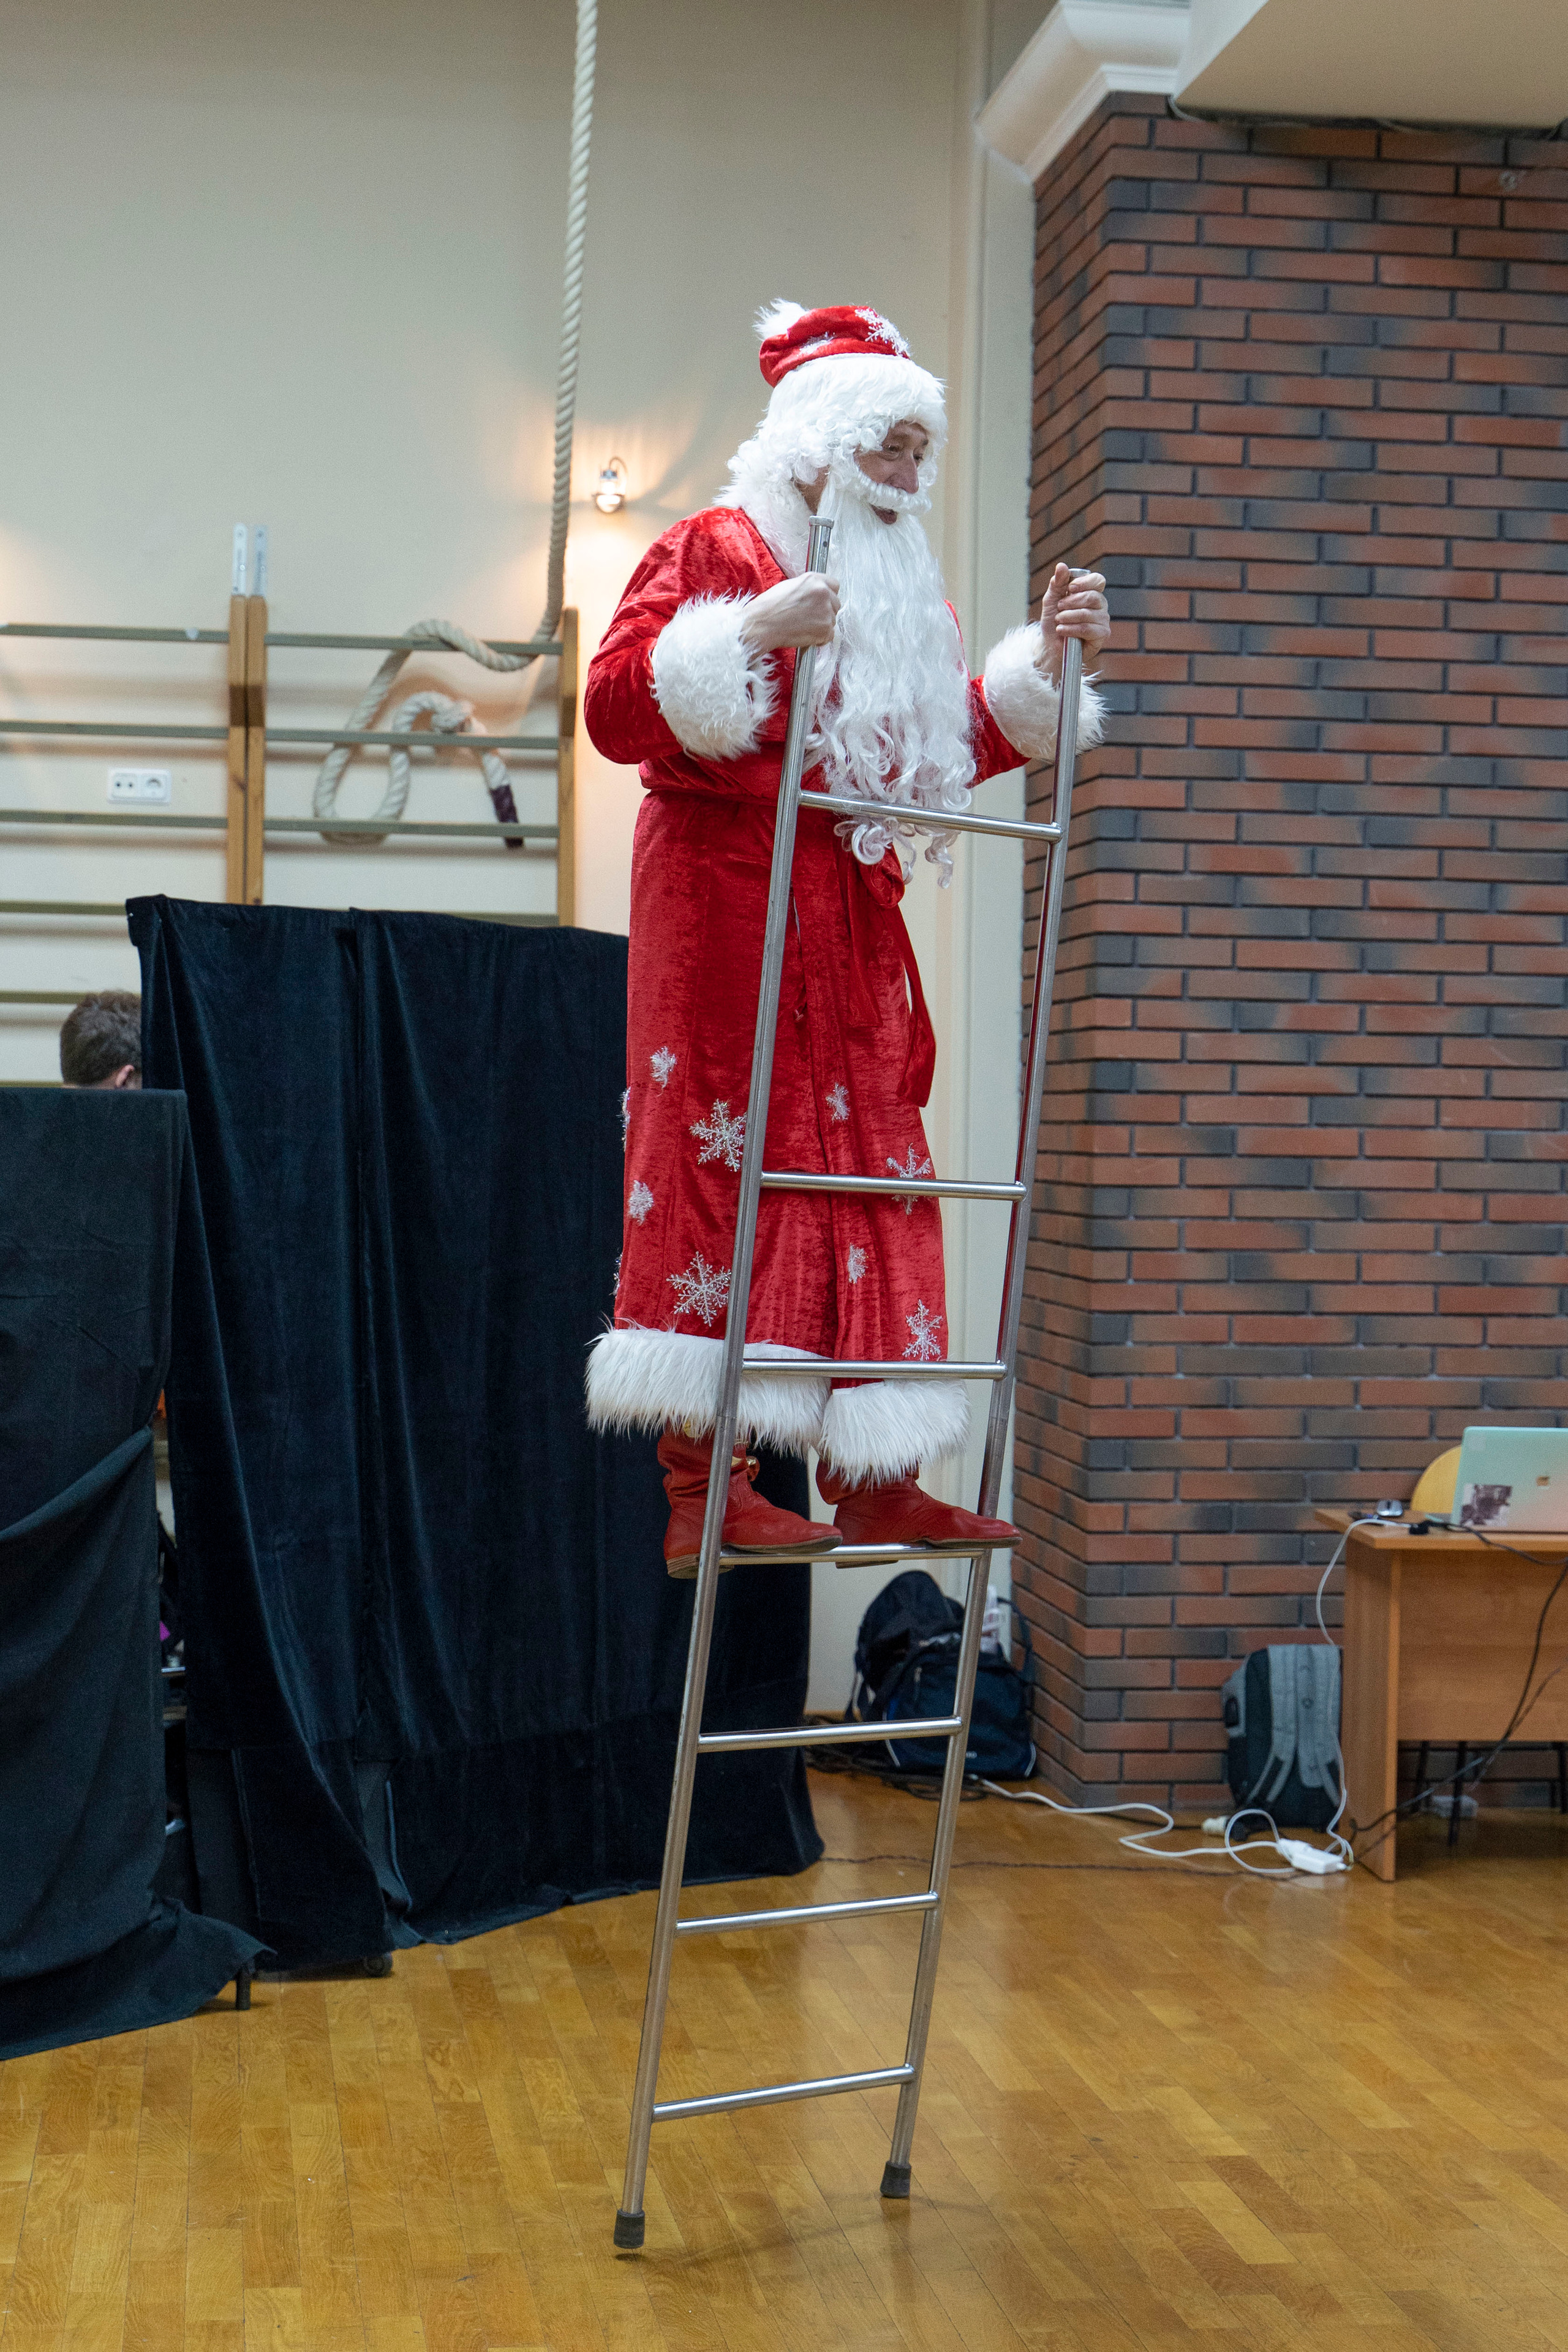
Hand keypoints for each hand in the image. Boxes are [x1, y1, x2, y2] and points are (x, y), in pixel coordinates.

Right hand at [739, 574, 839, 653]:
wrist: (762, 624)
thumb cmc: (770, 607)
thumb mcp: (790, 586)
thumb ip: (808, 588)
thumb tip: (815, 594)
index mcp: (814, 580)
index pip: (834, 585)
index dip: (828, 595)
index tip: (821, 602)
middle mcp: (823, 593)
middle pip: (835, 603)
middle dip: (825, 611)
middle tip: (809, 617)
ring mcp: (826, 612)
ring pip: (832, 620)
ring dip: (822, 625)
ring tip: (804, 626)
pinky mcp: (825, 630)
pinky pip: (829, 635)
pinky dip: (820, 638)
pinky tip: (805, 635)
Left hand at [1037, 562, 1108, 683]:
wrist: (1050, 645)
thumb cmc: (1054, 621)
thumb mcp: (1051, 600)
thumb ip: (1057, 583)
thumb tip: (1061, 566)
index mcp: (1091, 592)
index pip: (1097, 580)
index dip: (1084, 583)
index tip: (1070, 588)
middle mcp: (1100, 605)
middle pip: (1092, 596)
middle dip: (1071, 602)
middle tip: (1059, 608)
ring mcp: (1103, 620)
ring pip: (1087, 614)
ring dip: (1068, 617)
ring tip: (1059, 621)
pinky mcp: (1102, 635)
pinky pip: (1087, 628)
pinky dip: (1071, 629)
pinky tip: (1062, 631)